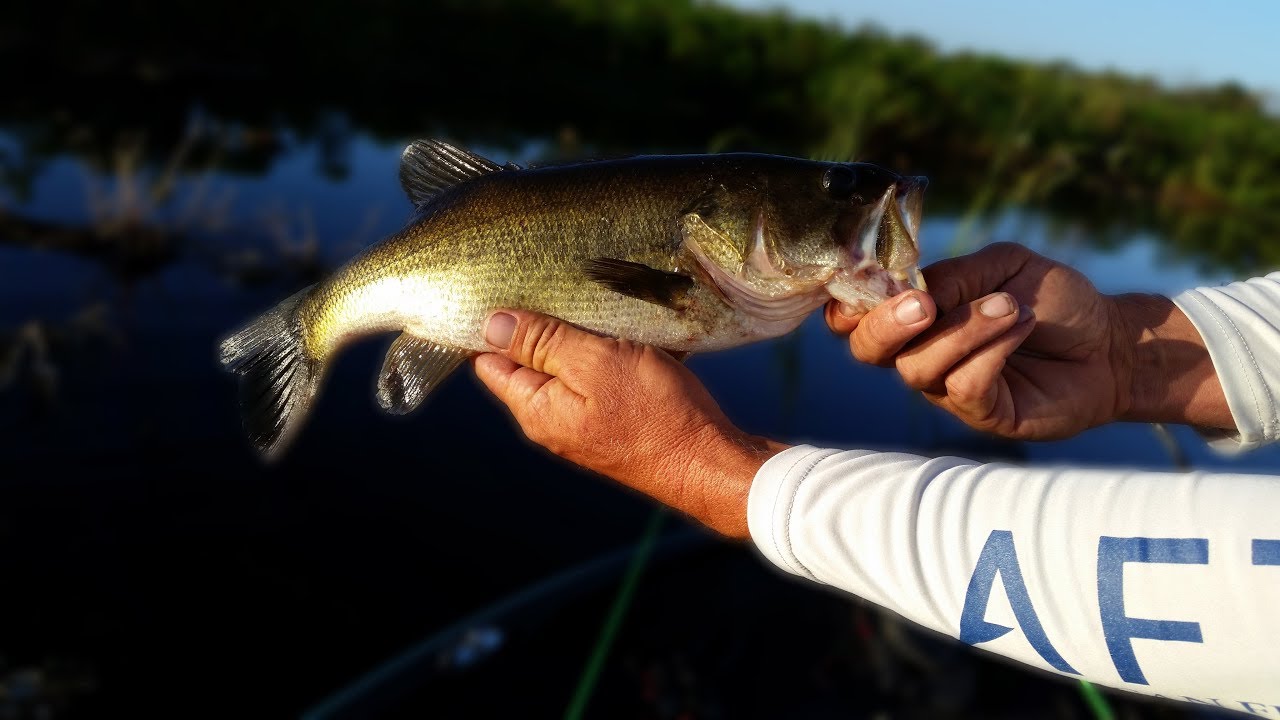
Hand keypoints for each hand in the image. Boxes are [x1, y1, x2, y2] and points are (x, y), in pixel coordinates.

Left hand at [472, 310, 784, 537]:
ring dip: (588, 336)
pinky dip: (617, 354)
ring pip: (573, 366)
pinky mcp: (618, 421)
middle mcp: (554, 421)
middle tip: (564, 286)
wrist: (712, 463)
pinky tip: (638, 335)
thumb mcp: (595, 363)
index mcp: (536, 408)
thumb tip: (490, 325)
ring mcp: (586, 423)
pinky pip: (605, 378)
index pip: (490, 361)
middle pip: (531, 361)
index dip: (492, 324)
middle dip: (544, 324)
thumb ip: (541, 343)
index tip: (508, 287)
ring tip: (607, 304)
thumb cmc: (655, 414)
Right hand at [825, 242, 1231, 439]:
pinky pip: (964, 387)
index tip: (870, 282)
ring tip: (1012, 307)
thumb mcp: (1002, 266)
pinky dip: (990, 351)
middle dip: (887, 324)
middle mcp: (921, 353)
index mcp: (916, 313)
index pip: (855, 316)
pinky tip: (1022, 325)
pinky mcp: (983, 414)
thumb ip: (954, 275)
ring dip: (964, 330)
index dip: (847, 305)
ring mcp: (947, 388)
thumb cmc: (1054, 300)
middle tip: (925, 304)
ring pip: (919, 368)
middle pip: (868, 350)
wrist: (1112, 341)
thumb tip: (916, 292)